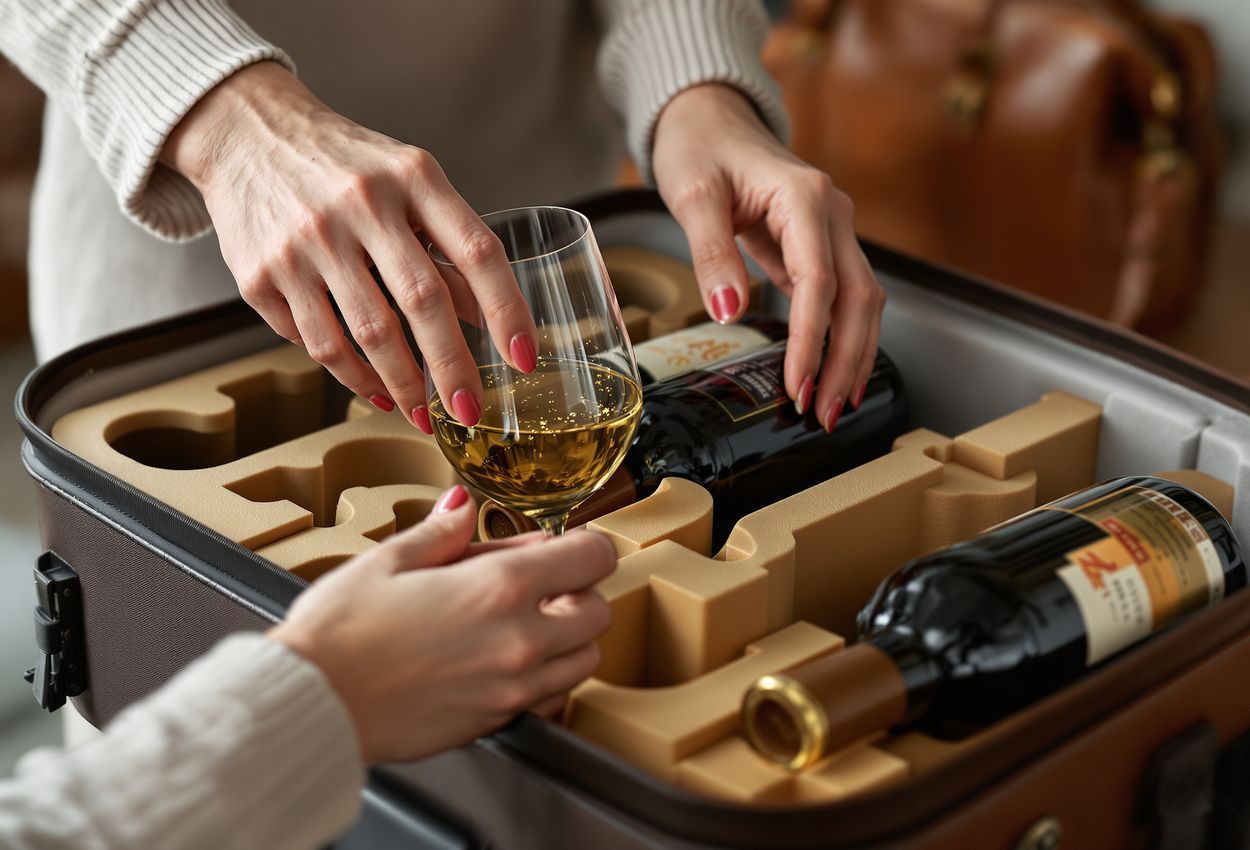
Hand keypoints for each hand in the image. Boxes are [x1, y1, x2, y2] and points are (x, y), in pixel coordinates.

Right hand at [162, 62, 538, 432]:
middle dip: (452, 367)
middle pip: (421, 301)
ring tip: (423, 413)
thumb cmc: (346, 165)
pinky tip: (375, 388)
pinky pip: (315, 342)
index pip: (477, 251)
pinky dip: (351, 375)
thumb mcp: (408, 184)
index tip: (524, 357)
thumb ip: (447, 244)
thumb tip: (487, 317)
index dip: (507, 309)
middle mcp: (359, 204)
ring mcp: (305, 240)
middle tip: (471, 409)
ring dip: (402, 386)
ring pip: (366, 334)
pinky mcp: (260, 273)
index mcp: (412, 177)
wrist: (246, 133)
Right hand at [268, 485, 614, 763]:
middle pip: (599, 611)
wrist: (314, 704)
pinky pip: (553, 698)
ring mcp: (513, 687)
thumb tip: (463, 505)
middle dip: (580, 591)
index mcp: (499, 587)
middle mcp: (519, 639)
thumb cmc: (339, 634)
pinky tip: (510, 663)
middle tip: (546, 584)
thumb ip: (441, 531)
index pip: (591, 557)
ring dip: (570, 638)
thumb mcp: (388, 560)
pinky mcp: (497, 721)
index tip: (571, 543)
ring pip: (585, 660)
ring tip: (528, 623)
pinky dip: (548, 679)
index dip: (586, 544)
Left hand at [651, 84, 884, 432]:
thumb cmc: (701, 149)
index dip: (811, 340)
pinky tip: (831, 372)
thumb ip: (711, 253)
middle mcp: (832, 213)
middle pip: (857, 297)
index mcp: (804, 197)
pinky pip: (845, 296)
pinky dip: (842, 336)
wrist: (711, 120)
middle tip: (823, 413)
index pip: (819, 281)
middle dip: (844, 361)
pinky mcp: (823, 244)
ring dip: (853, 355)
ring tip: (832, 406)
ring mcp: (833, 229)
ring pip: (863, 300)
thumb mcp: (693, 196)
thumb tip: (728, 311)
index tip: (796, 384)